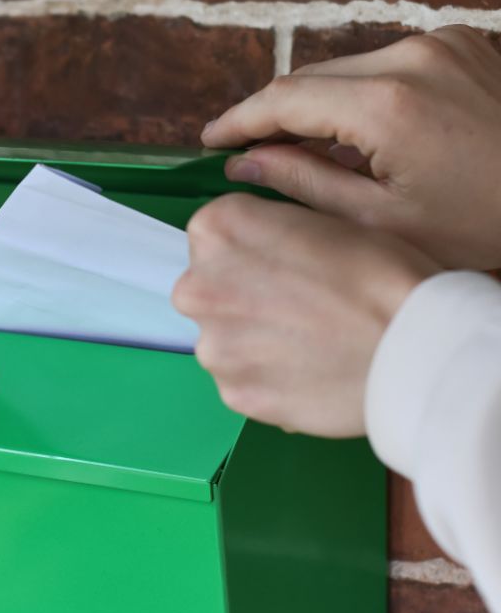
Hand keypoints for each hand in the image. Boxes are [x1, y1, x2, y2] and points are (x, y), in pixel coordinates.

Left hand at [172, 194, 438, 436]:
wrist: (413, 348)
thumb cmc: (382, 273)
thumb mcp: (323, 218)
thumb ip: (270, 231)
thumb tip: (255, 251)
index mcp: (218, 229)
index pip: (215, 236)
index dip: (254, 249)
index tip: (288, 262)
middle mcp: (198, 288)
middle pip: (209, 289)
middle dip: (242, 297)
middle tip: (299, 307)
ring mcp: (213, 347)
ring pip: (224, 340)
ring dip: (254, 341)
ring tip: (311, 344)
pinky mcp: (232, 394)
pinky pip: (243, 381)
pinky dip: (268, 379)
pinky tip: (309, 372)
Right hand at [202, 25, 500, 268]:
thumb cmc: (486, 227)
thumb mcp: (383, 223)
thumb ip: (304, 185)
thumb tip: (246, 162)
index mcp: (389, 103)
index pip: (286, 98)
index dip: (239, 120)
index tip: (210, 142)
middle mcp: (414, 56)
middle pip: (314, 76)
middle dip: (276, 115)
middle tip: (244, 153)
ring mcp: (444, 43)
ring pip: (350, 68)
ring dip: (319, 106)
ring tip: (300, 155)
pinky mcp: (465, 43)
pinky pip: (389, 65)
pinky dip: (362, 95)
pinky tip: (358, 140)